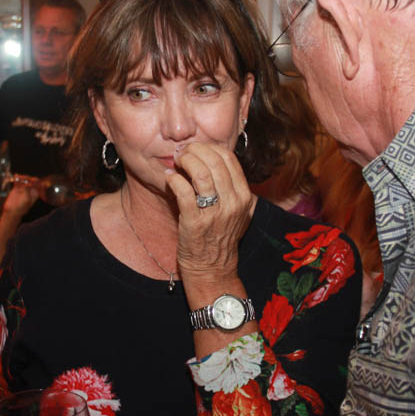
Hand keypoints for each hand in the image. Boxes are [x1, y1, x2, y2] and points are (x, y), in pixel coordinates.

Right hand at [2, 180, 40, 216]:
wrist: (12, 212)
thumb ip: (27, 191)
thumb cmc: (21, 208)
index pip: (37, 184)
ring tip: (18, 177)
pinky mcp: (16, 188)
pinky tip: (16, 176)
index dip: (35, 181)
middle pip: (30, 180)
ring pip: (23, 180)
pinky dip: (16, 179)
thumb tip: (28, 183)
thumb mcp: (26, 200)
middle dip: (28, 178)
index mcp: (35, 193)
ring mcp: (23, 188)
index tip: (32, 180)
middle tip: (24, 178)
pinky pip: (17, 182)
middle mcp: (30, 190)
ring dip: (22, 177)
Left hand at [166, 142, 255, 290]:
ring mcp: (215, 213)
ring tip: (176, 162)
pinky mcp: (195, 222)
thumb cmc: (221, 237)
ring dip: (185, 161)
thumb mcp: (238, 212)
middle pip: (214, 161)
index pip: (229, 159)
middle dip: (195, 151)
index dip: (210, 148)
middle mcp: (233, 203)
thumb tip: (214, 160)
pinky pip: (184, 190)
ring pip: (200, 172)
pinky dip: (174, 179)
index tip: (197, 149)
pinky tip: (169, 178)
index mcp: (245, 197)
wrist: (213, 268)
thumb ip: (233, 188)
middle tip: (183, 152)